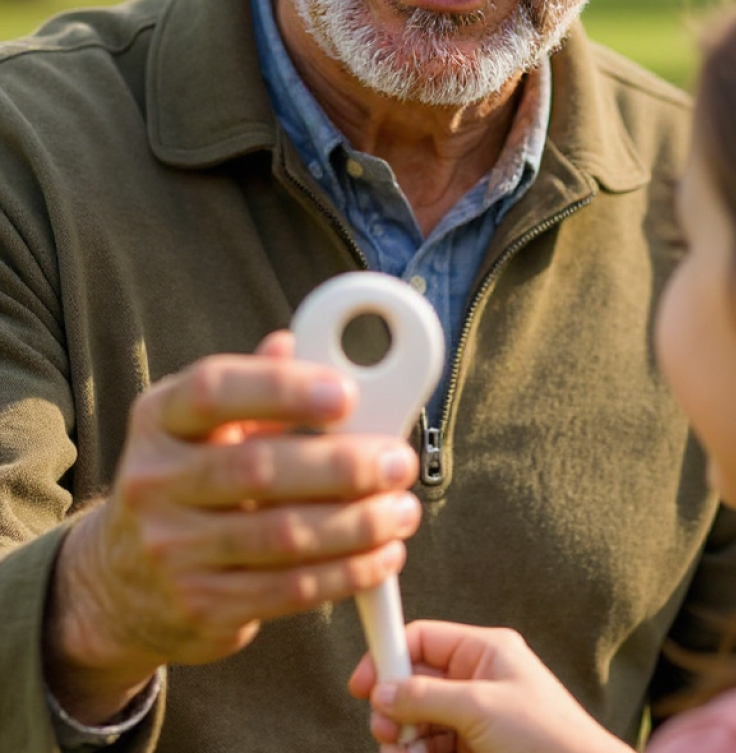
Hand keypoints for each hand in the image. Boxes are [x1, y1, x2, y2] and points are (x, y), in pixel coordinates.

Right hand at [45, 332, 421, 723]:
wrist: (124, 583)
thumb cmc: (188, 479)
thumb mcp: (203, 423)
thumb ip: (255, 382)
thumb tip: (299, 340)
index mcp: (160, 419)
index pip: (214, 392)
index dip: (283, 389)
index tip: (346, 394)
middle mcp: (156, 481)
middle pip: (259, 469)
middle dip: (344, 466)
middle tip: (396, 462)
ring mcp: (174, 550)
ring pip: (284, 536)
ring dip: (359, 524)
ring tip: (401, 510)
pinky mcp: (203, 605)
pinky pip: (291, 589)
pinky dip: (348, 572)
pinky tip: (383, 554)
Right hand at [349, 621, 628, 752]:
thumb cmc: (544, 736)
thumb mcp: (480, 707)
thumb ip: (426, 696)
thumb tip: (381, 690)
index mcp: (485, 651)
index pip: (425, 639)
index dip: (390, 654)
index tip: (360, 683)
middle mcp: (477, 678)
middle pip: (415, 682)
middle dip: (394, 706)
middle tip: (386, 731)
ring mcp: (475, 717)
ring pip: (419, 720)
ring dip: (403, 738)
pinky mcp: (474, 748)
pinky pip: (431, 746)